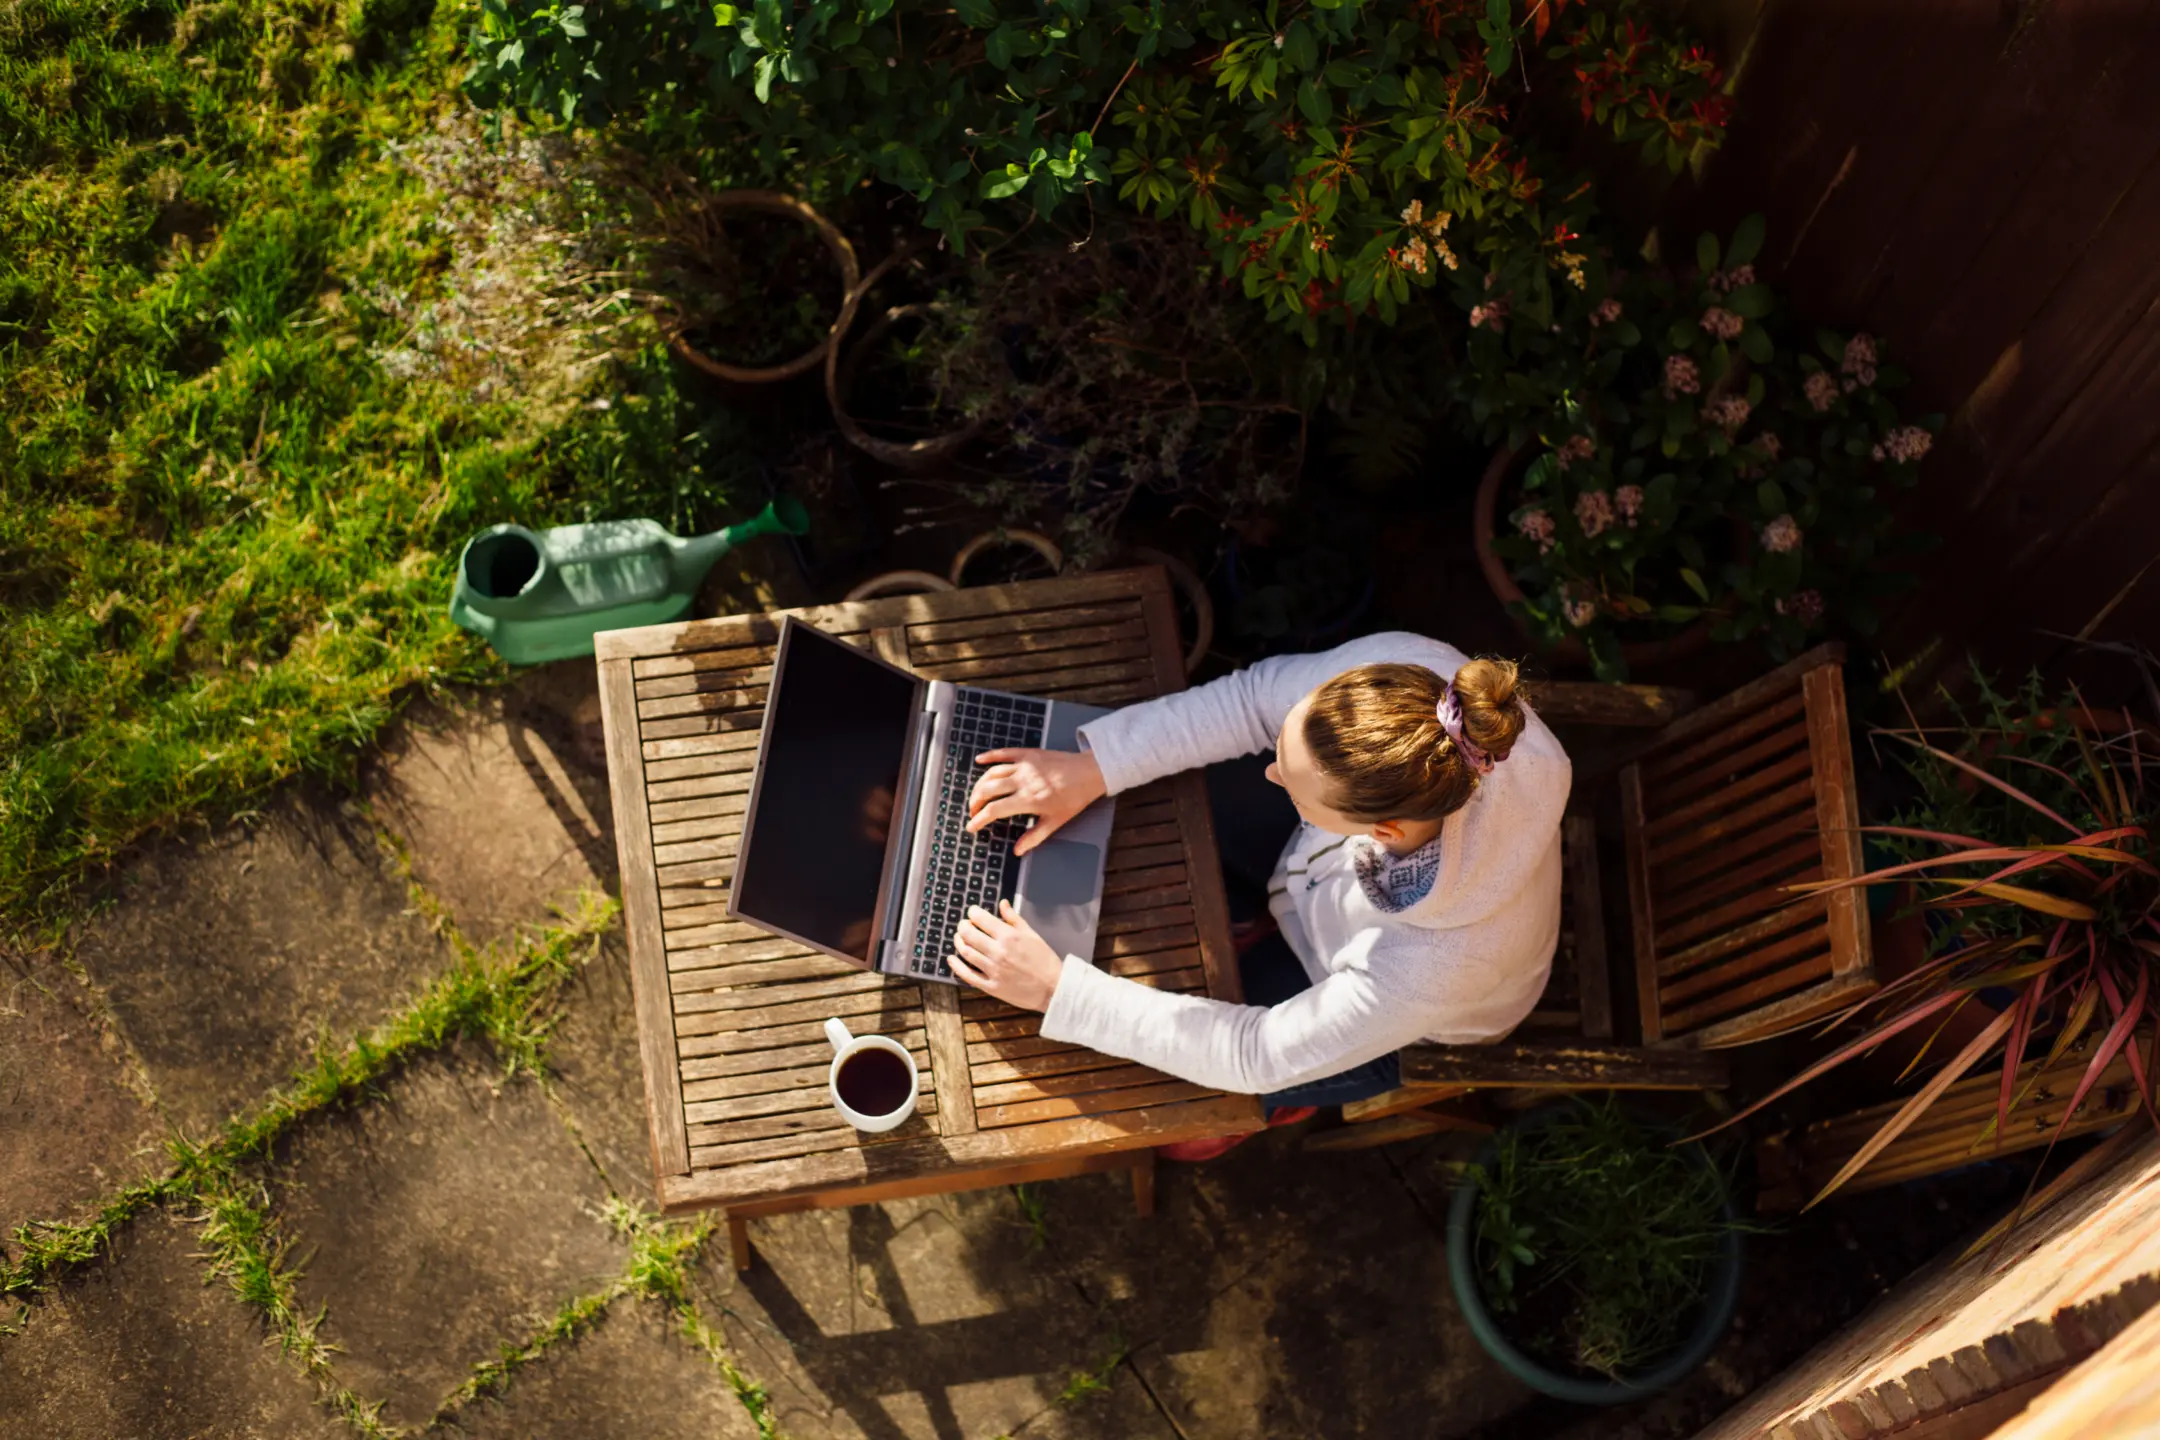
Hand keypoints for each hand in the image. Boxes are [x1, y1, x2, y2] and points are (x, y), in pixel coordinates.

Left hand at [948, 900, 1061, 1011]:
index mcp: (1009, 936)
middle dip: (963, 926)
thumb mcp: (1032, 934)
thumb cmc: (1045, 960)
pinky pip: (968, 975)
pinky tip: (952, 959)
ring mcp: (993, 970)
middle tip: (964, 925)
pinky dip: (956, 966)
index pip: (981, 918)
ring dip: (959, 942)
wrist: (1053, 988)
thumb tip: (1002, 903)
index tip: (973, 912)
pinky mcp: (991, 986)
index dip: (973, 912)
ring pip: (966, 952)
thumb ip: (1014, 919)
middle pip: (969, 934)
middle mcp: (998, 951)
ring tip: (960, 938)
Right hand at [967, 747, 1105, 855]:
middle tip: (974, 812)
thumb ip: (1034, 836)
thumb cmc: (1075, 797)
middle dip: (975, 803)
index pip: (994, 810)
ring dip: (980, 784)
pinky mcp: (1028, 754)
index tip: (972, 827)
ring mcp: (1024, 766)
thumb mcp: (1056, 821)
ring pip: (992, 773)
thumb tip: (1018, 850)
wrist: (1090, 772)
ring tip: (976, 795)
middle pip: (987, 790)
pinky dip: (989, 756)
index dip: (979, 819)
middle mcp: (1022, 781)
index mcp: (1028, 800)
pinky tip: (979, 761)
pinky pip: (1004, 753)